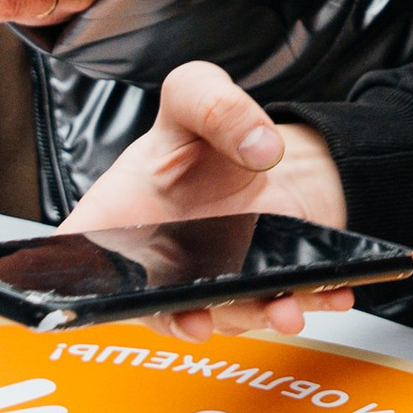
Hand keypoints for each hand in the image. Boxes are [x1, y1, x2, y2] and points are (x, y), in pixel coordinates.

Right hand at [60, 62, 356, 340]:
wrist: (265, 151)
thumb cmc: (205, 137)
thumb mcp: (196, 93)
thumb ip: (213, 103)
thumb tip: (258, 145)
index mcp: (119, 216)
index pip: (83, 262)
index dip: (86, 291)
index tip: (114, 298)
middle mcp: (159, 260)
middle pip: (159, 306)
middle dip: (183, 320)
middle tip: (201, 317)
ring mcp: (209, 279)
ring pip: (225, 314)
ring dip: (253, 315)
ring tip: (281, 305)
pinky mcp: (256, 285)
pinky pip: (283, 304)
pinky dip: (308, 303)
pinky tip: (329, 293)